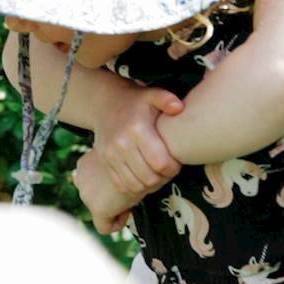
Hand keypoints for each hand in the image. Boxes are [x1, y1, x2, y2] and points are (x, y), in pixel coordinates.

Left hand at [74, 150, 135, 233]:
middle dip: (110, 196)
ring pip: (100, 209)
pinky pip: (105, 226)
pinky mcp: (97, 209)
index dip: (108, 184)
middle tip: (127, 191)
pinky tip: (128, 213)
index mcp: (84, 164)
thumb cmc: (135, 153)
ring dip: (114, 207)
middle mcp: (80, 179)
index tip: (122, 181)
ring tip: (129, 199)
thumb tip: (119, 168)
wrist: (140, 160)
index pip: (92, 181)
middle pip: (95, 196)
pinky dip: (117, 223)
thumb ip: (113, 162)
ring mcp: (86, 195)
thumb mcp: (120, 154)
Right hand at [90, 85, 183, 199]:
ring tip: (157, 175)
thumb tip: (178, 108)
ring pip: (135, 185)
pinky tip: (143, 178)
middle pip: (148, 178)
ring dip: (150, 185)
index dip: (172, 168)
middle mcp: (121, 144)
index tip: (176, 162)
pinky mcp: (105, 162)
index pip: (160, 163)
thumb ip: (166, 99)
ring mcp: (111, 155)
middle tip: (168, 170)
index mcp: (137, 129)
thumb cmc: (136, 102)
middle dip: (163, 178)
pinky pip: (121, 185)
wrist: (106, 104)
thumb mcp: (152, 95)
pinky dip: (135, 188)